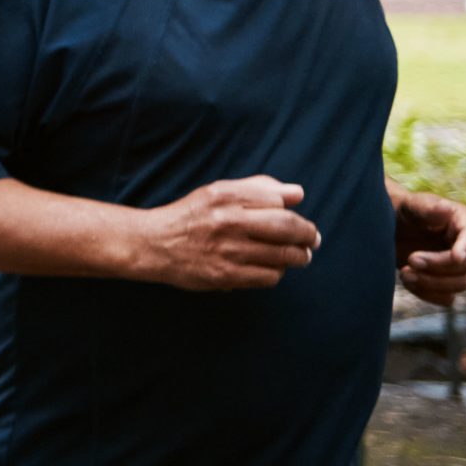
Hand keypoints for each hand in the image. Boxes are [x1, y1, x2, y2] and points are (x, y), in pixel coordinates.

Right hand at [136, 175, 321, 291]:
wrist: (152, 245)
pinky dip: (277, 273)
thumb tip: (297, 193)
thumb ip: (258, 188)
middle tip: (312, 242)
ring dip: (298, 258)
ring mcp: (227, 250)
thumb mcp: (217, 191)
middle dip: (308, 236)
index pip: (279, 202)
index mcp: (226, 196)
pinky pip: (267, 277)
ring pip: (282, 256)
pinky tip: (271, 269)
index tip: (302, 223)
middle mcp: (228, 221)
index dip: (297, 213)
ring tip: (298, 257)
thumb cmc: (190, 216)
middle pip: (287, 228)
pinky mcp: (225, 275)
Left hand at [392, 186, 465, 306]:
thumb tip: (446, 208)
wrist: (385, 229)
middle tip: (411, 259)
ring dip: (432, 282)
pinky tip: (408, 281)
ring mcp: (456, 267)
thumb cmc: (402, 211)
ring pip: (460, 284)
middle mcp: (465, 246)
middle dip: (439, 265)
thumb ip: (427, 208)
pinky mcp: (443, 283)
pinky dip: (428, 294)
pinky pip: (446, 298)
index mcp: (463, 222)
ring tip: (404, 272)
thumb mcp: (410, 205)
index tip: (456, 256)